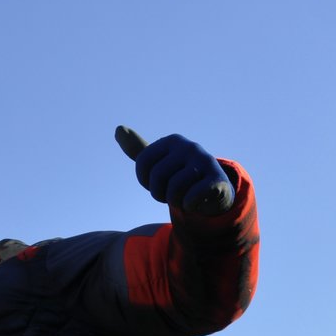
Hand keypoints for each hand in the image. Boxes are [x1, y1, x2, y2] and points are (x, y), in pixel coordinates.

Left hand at [114, 127, 233, 215]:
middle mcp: (189, 147)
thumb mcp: (158, 162)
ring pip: (174, 189)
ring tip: (183, 197)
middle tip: (171, 193)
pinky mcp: (217, 180)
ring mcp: (205, 161)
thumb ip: (138, 149)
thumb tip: (118, 129)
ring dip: (175, 201)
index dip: (146, 181)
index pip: (142, 163)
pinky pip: (191, 198)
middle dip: (160, 193)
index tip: (158, 183)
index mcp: (172, 141)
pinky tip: (196, 202)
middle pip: (157, 177)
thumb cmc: (180, 176)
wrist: (214, 191)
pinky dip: (189, 206)